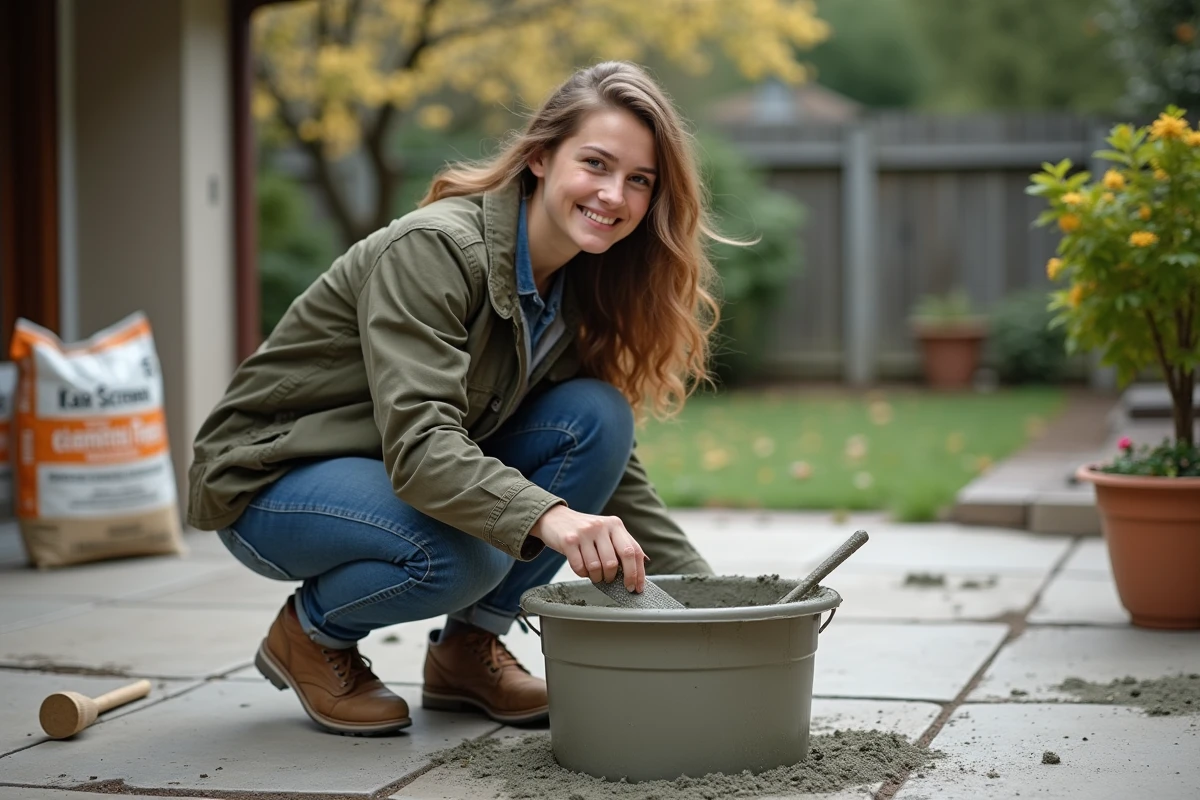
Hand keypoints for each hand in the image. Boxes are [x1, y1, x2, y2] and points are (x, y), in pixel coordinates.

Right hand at [529, 505, 646, 591]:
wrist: (555, 518)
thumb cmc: (585, 530)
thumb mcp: (606, 531)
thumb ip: (621, 546)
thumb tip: (639, 570)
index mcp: (615, 524)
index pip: (634, 552)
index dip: (637, 573)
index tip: (636, 587)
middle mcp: (601, 526)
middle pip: (615, 562)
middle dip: (615, 578)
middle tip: (611, 582)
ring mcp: (584, 533)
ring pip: (597, 567)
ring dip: (597, 577)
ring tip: (595, 574)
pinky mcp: (569, 540)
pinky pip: (580, 567)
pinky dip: (583, 574)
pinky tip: (582, 568)